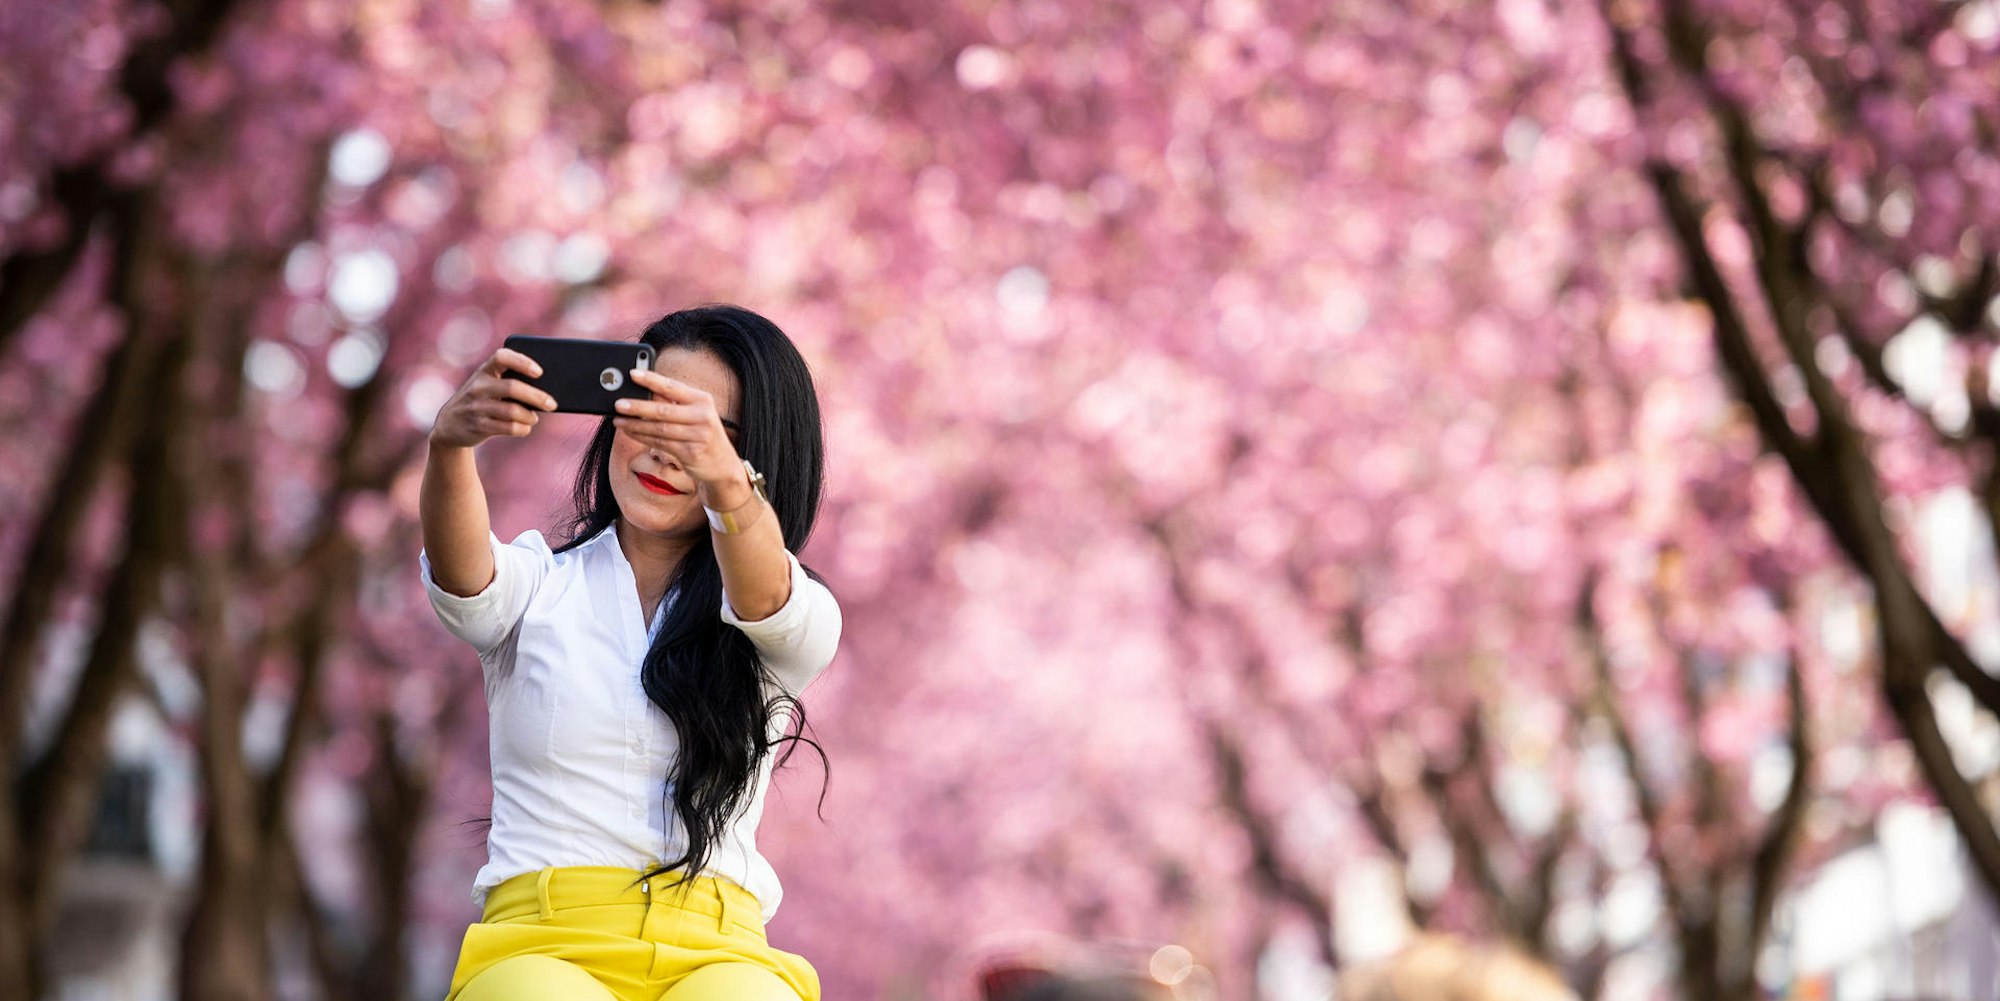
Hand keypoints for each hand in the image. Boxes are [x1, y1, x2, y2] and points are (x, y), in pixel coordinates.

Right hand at [429, 348, 559, 449]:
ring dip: (529, 416)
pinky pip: (508, 428)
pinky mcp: (478, 426)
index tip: (539, 372)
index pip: (502, 357)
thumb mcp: (487, 386)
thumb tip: (546, 391)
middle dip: (537, 396)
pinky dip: (522, 429)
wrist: (449, 425)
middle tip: (552, 404)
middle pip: (513, 387)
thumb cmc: (480, 401)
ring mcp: (477, 407)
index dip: (522, 362)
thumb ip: (508, 383)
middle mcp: (478, 386)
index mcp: (484, 371)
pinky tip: (525, 427)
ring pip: (512, 411)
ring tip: (534, 418)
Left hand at [612, 368, 750, 507]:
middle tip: (618, 404)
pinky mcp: (691, 453)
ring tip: (618, 420)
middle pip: (663, 410)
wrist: (723, 465)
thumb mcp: (695, 413)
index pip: (673, 386)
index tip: (633, 374)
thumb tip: (642, 392)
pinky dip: (642, 437)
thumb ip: (673, 402)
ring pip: (659, 429)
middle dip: (638, 407)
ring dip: (635, 424)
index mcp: (702, 400)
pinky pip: (660, 443)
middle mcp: (702, 416)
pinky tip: (630, 432)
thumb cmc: (702, 434)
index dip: (652, 380)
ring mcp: (697, 436)